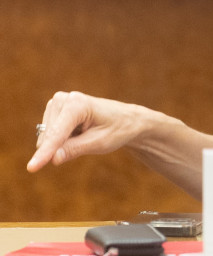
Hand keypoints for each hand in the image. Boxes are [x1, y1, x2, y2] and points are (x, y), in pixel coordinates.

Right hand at [28, 91, 147, 171]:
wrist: (126, 120)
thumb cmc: (117, 129)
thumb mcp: (100, 143)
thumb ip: (75, 149)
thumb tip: (52, 158)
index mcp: (77, 104)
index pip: (56, 134)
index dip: (45, 153)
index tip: (31, 168)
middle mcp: (63, 99)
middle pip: (49, 137)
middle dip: (62, 147)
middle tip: (88, 139)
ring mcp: (56, 103)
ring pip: (46, 138)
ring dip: (63, 143)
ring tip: (85, 133)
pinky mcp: (54, 110)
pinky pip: (49, 136)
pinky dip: (62, 140)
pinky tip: (78, 131)